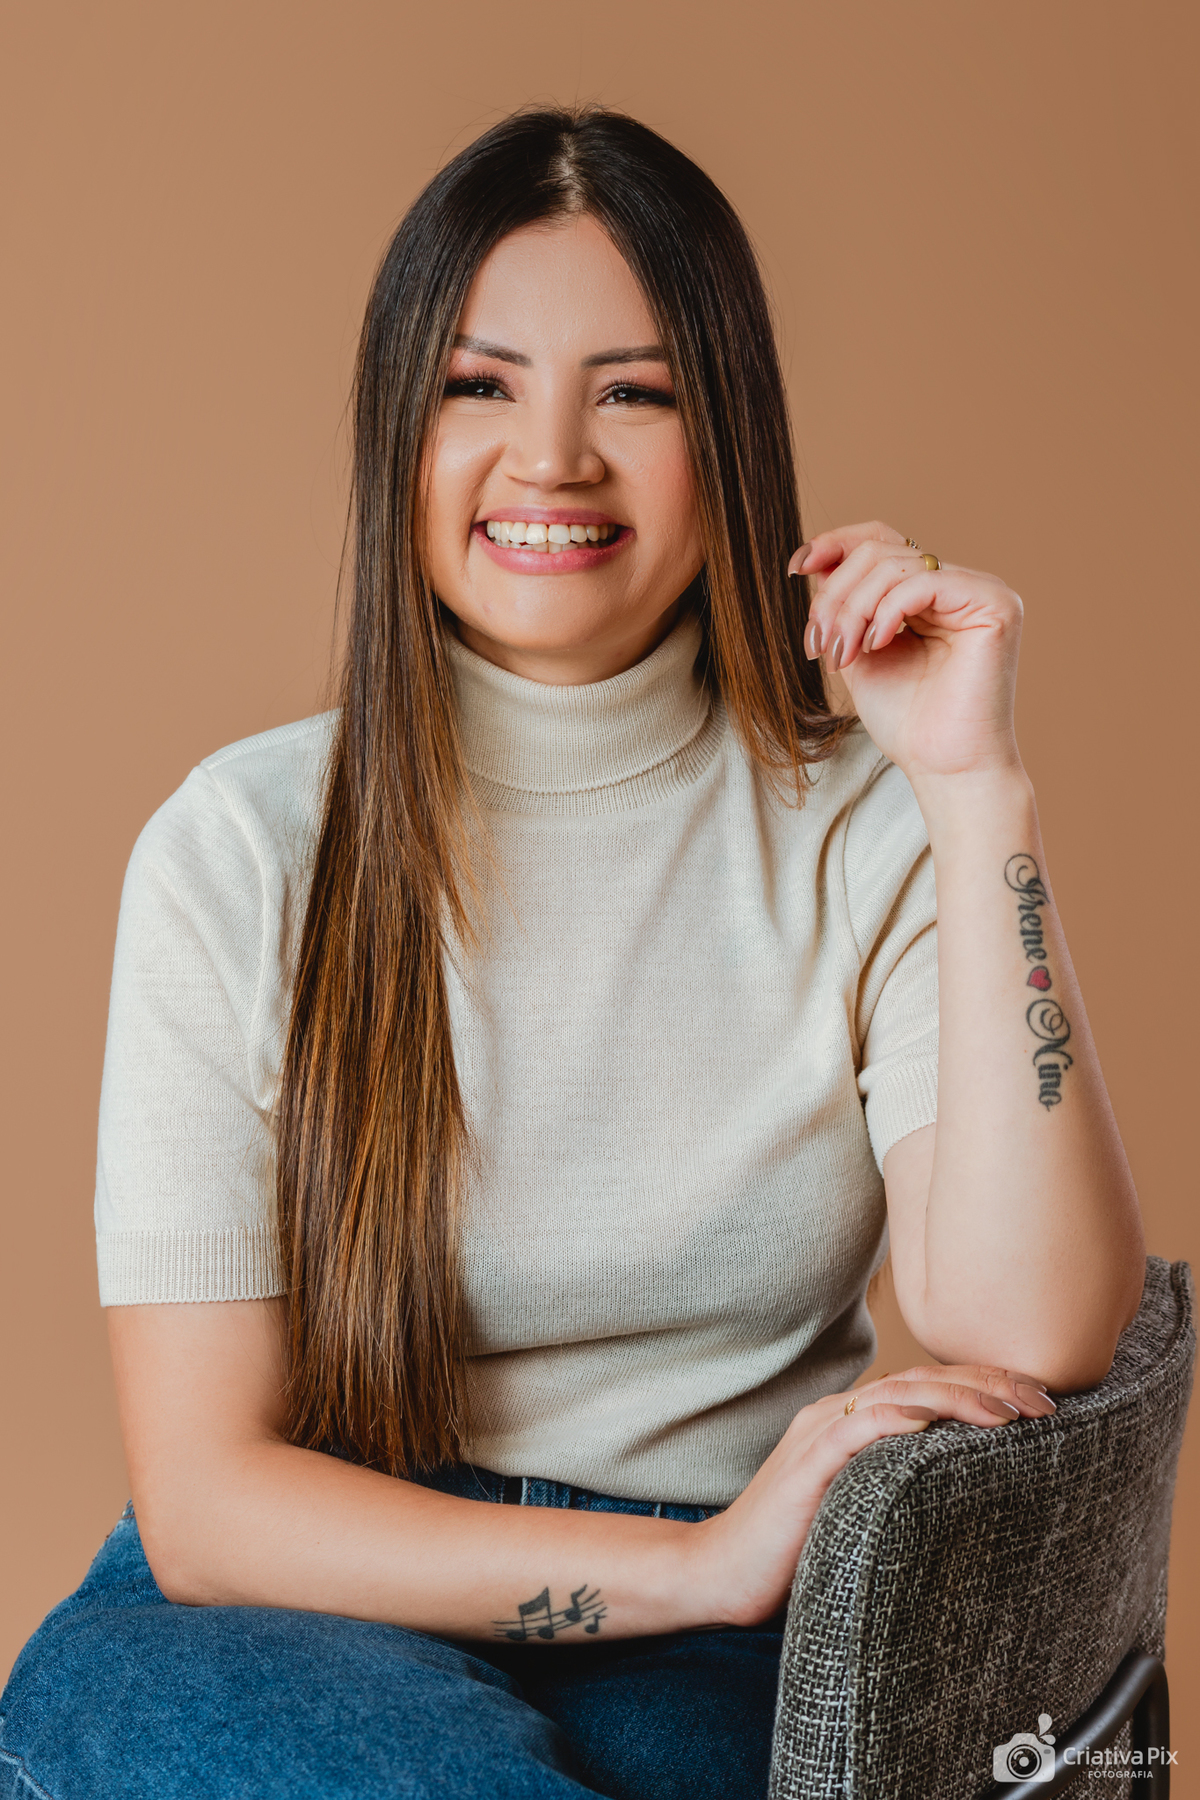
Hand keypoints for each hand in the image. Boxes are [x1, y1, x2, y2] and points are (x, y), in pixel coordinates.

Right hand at [692, 1363, 1055, 1627]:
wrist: (722, 1571)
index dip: (985, 1382)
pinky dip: (893, 1418)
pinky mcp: (805, 1465)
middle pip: (924, 1379)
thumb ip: (899, 1483)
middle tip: (1045, 1399)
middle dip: (989, 1382)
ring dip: (958, 1397)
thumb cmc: (793, 1548)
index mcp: (853, 1418)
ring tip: (1008, 1411)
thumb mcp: (860, 1507)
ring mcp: (820, 1434)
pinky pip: (854, 1430)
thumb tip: (967, 1491)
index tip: (1040, 1397)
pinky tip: (928, 1421)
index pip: (929, 1385)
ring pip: (898, 1395)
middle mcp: (838, 1413)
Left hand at [789, 521, 1024, 785]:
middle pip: (880, 553)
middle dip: (836, 597)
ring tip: (842, 656)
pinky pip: (923, 582)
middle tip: (821, 645)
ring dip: (852, 610)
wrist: (944, 768)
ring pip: (894, 566)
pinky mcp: (994, 604)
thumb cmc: (907, 722)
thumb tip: (814, 560)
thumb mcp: (858, 652)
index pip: (881, 543)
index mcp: (930, 594)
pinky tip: (875, 646)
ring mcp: (980, 591)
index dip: (836, 545)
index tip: (796, 568)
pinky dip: (886, 612)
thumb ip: (844, 607)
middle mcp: (959, 585)